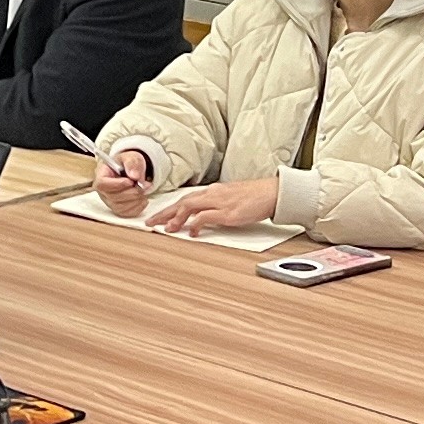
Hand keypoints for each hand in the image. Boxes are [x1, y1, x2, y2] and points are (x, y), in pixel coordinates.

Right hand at [93, 150, 155, 211]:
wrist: (133, 171)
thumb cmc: (128, 164)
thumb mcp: (131, 157)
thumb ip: (132, 164)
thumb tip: (135, 176)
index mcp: (101, 175)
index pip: (102, 184)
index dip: (117, 185)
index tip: (130, 181)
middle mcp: (102, 191)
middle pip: (113, 197)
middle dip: (131, 192)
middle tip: (144, 185)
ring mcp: (110, 202)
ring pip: (120, 207)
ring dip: (136, 200)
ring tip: (144, 190)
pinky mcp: (119, 210)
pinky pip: (127, 213)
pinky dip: (138, 207)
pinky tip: (142, 198)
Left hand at [143, 177, 282, 237]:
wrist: (272, 192)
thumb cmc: (255, 196)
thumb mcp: (231, 198)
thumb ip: (216, 205)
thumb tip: (204, 217)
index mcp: (213, 191)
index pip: (185, 198)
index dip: (170, 207)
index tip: (158, 216)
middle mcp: (213, 194)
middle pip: (182, 201)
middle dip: (164, 212)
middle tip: (151, 223)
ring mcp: (219, 202)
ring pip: (189, 207)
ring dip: (175, 218)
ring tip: (166, 229)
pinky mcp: (227, 213)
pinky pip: (205, 217)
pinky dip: (195, 224)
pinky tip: (191, 232)